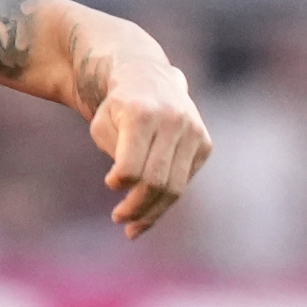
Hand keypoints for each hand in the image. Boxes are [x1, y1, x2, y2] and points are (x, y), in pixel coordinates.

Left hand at [89, 60, 211, 238]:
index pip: (132, 166)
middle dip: (135, 207)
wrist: (150, 79)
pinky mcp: (204, 143)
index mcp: (143, 114)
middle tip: (119, 219)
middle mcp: (173, 121)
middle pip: (155, 181)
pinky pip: (184, 182)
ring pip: (175, 188)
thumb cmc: (118, 108)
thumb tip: (131, 187)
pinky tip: (150, 211)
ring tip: (132, 227)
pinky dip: (166, 200)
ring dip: (152, 212)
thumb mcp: (102, 125)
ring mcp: (193, 131)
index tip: (110, 183)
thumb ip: (114, 154)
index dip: (120, 182)